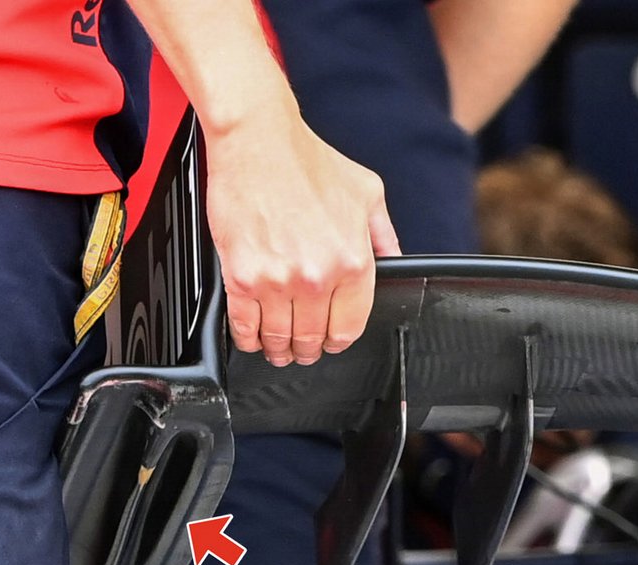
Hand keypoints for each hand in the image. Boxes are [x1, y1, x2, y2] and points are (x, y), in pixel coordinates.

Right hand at [206, 113, 400, 365]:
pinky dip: (249, 338)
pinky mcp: (242, 276)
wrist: (258, 140)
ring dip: (279, 350)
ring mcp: (278, 280)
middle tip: (302, 351)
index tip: (331, 342)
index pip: (350, 326)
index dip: (339, 341)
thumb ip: (384, 234)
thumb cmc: (307, 160)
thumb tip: (395, 260)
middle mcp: (318, 277)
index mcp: (353, 261)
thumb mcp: (366, 193)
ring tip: (277, 350)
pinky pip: (245, 324)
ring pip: (279, 336)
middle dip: (308, 350)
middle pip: (313, 337)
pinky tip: (252, 338)